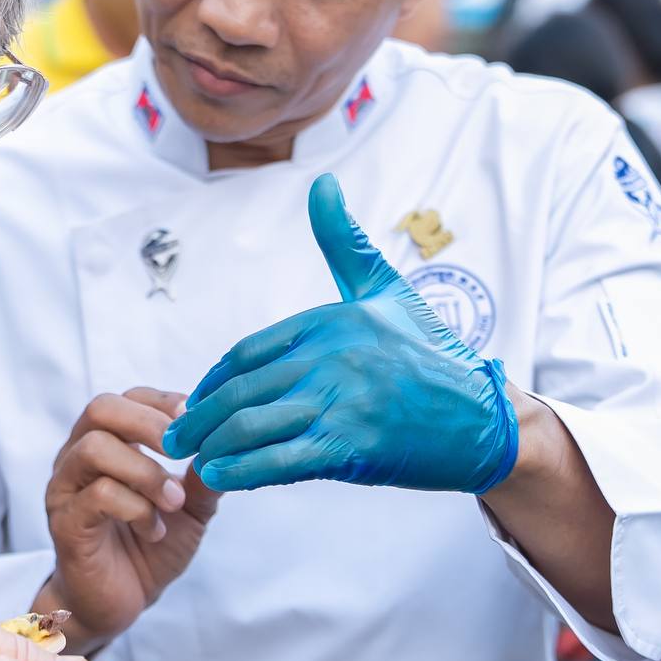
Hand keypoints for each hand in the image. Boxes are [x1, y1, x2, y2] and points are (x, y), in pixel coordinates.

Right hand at [42, 388, 221, 644]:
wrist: (119, 602)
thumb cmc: (150, 547)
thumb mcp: (190, 508)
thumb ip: (204, 475)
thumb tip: (229, 441)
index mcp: (106, 443)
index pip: (127, 398)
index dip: (164, 402)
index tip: (197, 422)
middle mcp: (78, 457)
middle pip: (101, 408)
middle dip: (149, 424)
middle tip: (182, 450)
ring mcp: (66, 488)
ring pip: (96, 448)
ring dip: (147, 473)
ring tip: (173, 501)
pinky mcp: (65, 523)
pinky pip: (98, 496)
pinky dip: (137, 509)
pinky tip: (154, 530)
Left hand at [162, 173, 518, 494]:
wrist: (487, 418)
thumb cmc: (433, 354)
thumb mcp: (387, 291)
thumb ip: (345, 242)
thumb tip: (320, 183)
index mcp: (332, 321)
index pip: (248, 352)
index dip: (214, 380)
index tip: (196, 400)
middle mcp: (332, 357)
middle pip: (242, 389)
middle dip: (200, 416)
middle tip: (174, 435)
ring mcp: (343, 402)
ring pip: (254, 424)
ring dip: (213, 444)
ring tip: (191, 459)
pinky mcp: (354, 446)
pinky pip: (282, 460)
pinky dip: (244, 471)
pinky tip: (220, 477)